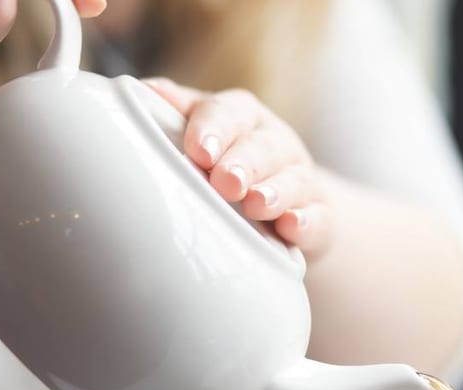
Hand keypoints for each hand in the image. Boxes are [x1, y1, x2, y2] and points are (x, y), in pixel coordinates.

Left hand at [145, 78, 330, 254]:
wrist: (286, 205)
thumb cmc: (230, 163)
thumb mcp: (206, 134)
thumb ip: (179, 114)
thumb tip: (142, 91)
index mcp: (243, 118)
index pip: (230, 113)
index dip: (215, 129)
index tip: (199, 150)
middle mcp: (276, 143)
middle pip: (264, 146)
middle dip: (245, 162)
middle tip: (226, 182)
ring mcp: (301, 179)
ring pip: (294, 180)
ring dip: (276, 192)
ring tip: (257, 205)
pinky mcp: (320, 216)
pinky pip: (319, 217)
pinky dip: (307, 222)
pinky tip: (292, 226)